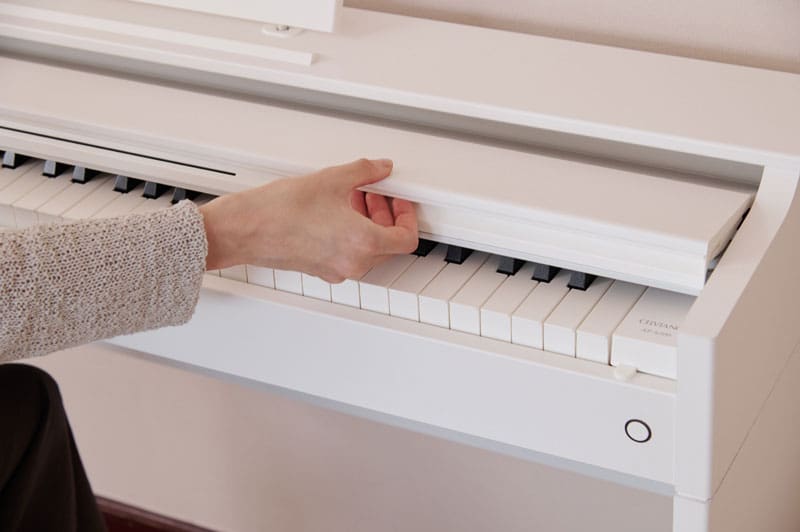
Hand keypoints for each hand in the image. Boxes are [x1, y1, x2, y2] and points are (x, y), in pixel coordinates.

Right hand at [199, 158, 417, 282]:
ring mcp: (336, 269)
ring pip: (368, 251)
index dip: (408, 217)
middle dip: (386, 217)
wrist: (244, 230)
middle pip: (388, 245)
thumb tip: (380, 168)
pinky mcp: (320, 269)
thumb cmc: (278, 211)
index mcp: (362, 243)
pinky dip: (351, 235)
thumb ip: (364, 172)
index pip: (406, 239)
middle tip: (377, 194)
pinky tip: (335, 212)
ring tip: (353, 199)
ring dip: (369, 225)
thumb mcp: (330, 179)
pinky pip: (348, 254)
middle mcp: (353, 262)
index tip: (400, 201)